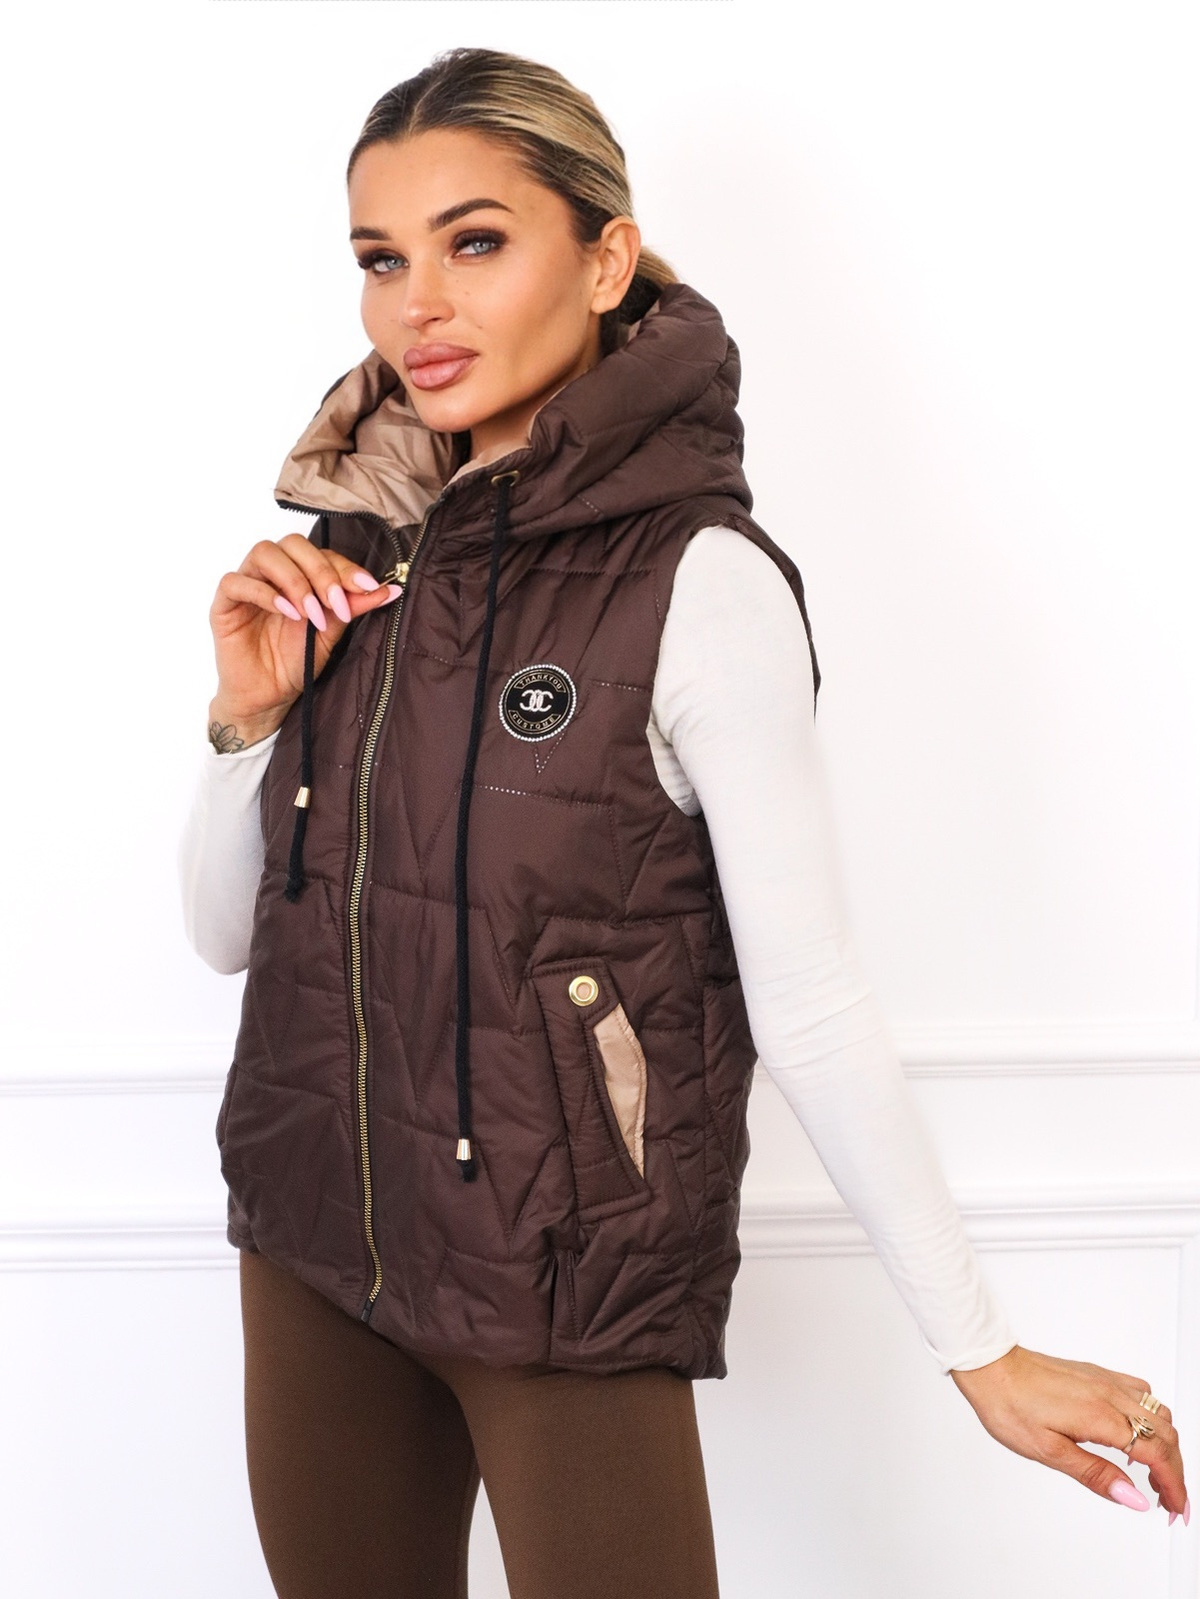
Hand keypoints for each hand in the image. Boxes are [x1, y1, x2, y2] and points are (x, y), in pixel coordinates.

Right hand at [207, 533, 400, 747]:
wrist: (270, 696)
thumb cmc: (296, 661)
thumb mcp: (332, 631)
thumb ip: (354, 606)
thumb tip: (392, 589)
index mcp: (298, 573)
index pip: (321, 553)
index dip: (345, 567)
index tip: (368, 587)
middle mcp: (271, 572)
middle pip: (293, 544)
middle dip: (320, 571)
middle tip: (335, 604)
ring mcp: (246, 584)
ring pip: (265, 553)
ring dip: (294, 580)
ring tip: (310, 613)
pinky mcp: (224, 604)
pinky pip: (236, 582)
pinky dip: (265, 593)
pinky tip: (288, 613)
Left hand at [950, 1344, 1188, 1522]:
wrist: (989, 1365)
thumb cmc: (1009, 1406)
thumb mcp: (1048, 1451)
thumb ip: (1095, 1474)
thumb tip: (1134, 1498)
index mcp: (1101, 1417)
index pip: (1157, 1455)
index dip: (1175, 1486)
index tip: (1178, 1511)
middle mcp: (1110, 1394)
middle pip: (1165, 1435)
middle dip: (1175, 1471)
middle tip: (1168, 1501)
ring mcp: (1105, 1380)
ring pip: (1157, 1412)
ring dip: (1165, 1445)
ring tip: (1153, 1475)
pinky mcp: (1096, 1374)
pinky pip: (1140, 1393)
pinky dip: (1151, 1419)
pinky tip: (1135, 1434)